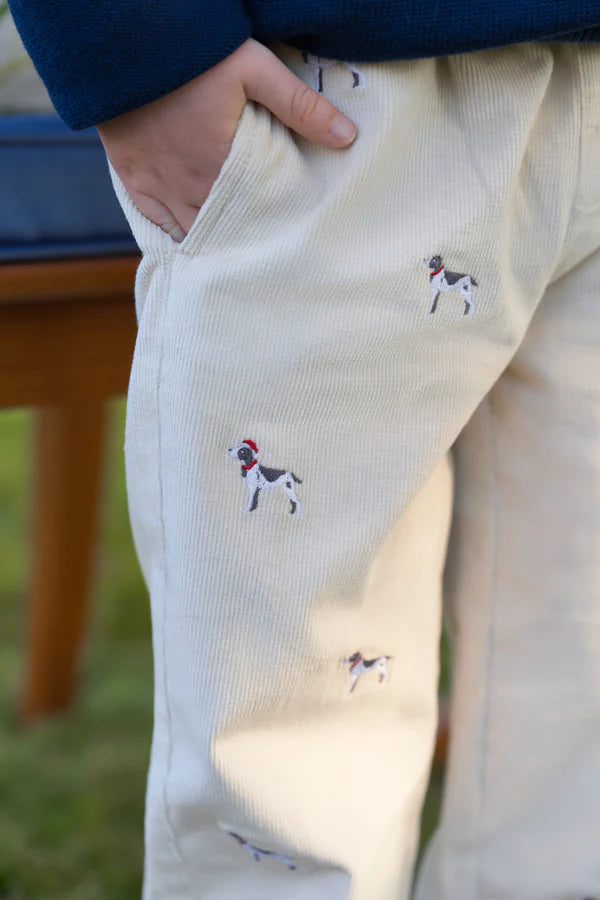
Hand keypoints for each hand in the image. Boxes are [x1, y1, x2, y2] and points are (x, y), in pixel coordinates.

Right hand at [97, 38, 356, 241]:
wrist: (125, 42)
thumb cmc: (194, 55)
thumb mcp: (255, 69)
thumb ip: (300, 106)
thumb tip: (347, 137)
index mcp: (221, 169)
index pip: (252, 217)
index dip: (267, 231)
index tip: (282, 238)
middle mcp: (188, 188)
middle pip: (221, 231)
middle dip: (241, 239)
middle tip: (261, 248)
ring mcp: (157, 186)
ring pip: (189, 231)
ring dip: (210, 238)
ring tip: (232, 247)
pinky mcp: (133, 177)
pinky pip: (155, 221)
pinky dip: (174, 231)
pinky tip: (191, 237)